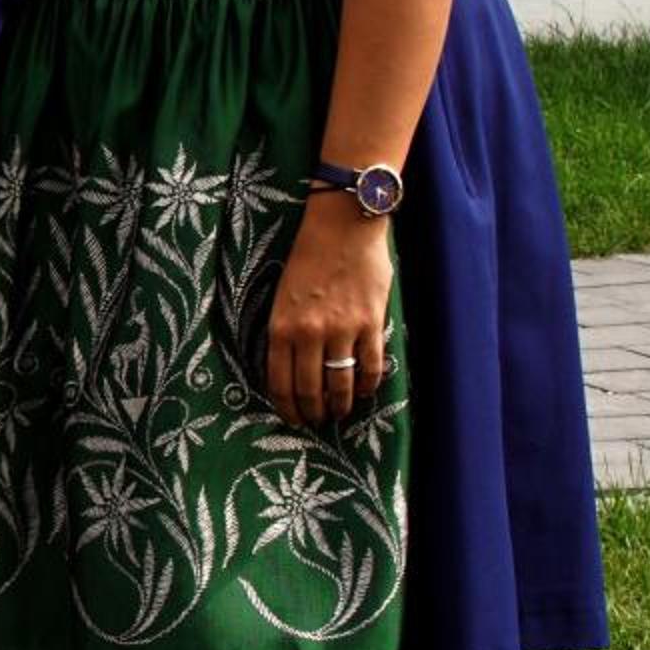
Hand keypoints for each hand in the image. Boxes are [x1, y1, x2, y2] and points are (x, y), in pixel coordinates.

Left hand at [261, 199, 395, 426]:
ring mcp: (342, 330)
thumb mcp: (281, 295)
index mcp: (280, 326)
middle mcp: (309, 333)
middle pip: (310, 389)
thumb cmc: (307, 257)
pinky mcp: (370, 324)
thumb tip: (290, 366)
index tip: (291, 419)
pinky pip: (370, 366)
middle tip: (316, 421)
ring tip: (340, 412)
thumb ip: (286, 330)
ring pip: (341, 384)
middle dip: (312, 412)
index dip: (286, 406)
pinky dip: (367, 385)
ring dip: (340, 405)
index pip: (279, 381)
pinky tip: (364, 390)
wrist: (341, 227)